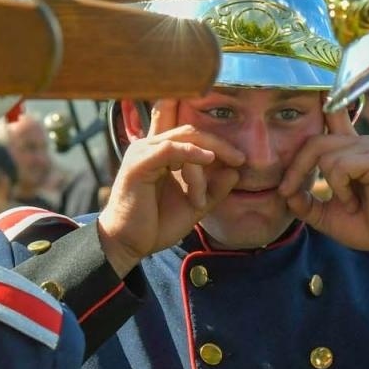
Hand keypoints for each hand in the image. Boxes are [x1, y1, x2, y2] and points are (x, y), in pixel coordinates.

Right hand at [97, 99, 243, 275]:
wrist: (129, 244)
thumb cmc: (157, 224)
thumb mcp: (195, 205)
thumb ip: (215, 189)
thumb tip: (236, 172)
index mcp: (162, 152)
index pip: (183, 125)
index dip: (207, 125)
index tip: (235, 149)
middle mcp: (151, 146)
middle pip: (191, 129)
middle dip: (219, 142)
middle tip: (240, 159)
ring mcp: (143, 151)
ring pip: (185, 138)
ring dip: (203, 163)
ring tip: (204, 193)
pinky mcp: (139, 163)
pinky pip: (171, 149)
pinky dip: (191, 153)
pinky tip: (207, 160)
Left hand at [278, 106, 368, 263]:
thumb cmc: (365, 224)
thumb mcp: (325, 215)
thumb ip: (304, 203)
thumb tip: (285, 192)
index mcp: (348, 150)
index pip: (333, 114)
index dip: (323, 98)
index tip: (314, 85)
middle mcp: (360, 143)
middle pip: (314, 140)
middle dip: (295, 169)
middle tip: (287, 193)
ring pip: (324, 154)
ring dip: (328, 186)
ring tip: (347, 203)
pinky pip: (340, 167)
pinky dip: (340, 189)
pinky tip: (354, 202)